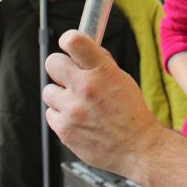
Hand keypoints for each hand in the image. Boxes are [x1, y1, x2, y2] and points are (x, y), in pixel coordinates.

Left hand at [43, 30, 161, 174]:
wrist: (137, 147)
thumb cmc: (130, 112)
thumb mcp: (121, 79)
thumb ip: (99, 64)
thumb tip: (81, 51)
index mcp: (102, 71)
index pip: (74, 41)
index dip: (67, 39)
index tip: (68, 45)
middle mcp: (85, 88)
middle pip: (52, 63)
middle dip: (61, 68)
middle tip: (71, 77)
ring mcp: (72, 110)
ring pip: (49, 91)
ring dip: (60, 95)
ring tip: (78, 104)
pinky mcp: (64, 129)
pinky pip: (51, 113)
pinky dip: (61, 115)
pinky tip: (78, 119)